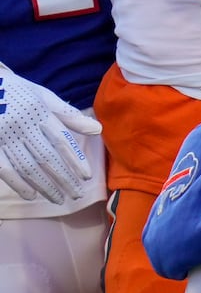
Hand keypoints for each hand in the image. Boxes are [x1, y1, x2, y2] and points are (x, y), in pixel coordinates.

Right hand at [0, 61, 100, 203]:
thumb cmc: (17, 93)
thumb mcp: (43, 96)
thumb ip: (68, 115)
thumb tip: (98, 130)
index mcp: (39, 112)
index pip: (61, 139)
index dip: (75, 159)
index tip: (87, 177)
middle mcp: (22, 125)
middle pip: (47, 157)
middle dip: (64, 178)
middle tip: (77, 195)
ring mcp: (3, 137)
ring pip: (27, 167)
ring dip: (45, 185)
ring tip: (60, 199)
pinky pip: (5, 169)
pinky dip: (18, 184)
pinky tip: (32, 195)